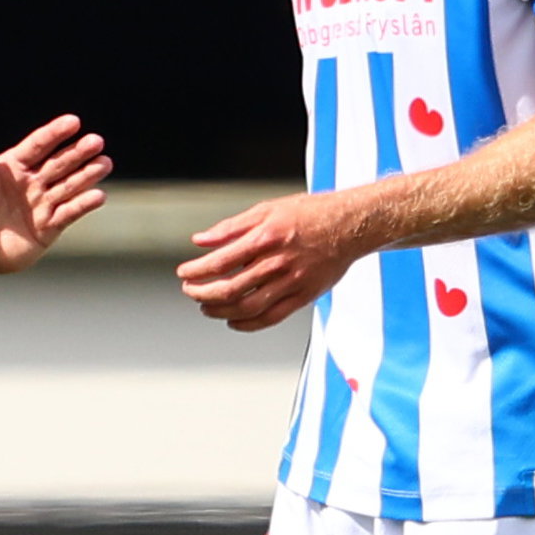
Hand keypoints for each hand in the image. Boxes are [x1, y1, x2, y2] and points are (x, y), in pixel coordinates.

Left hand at [0, 112, 110, 272]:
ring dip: (87, 175)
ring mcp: (42, 203)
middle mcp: (32, 181)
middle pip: (59, 163)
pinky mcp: (48, 227)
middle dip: (78, 152)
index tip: (73, 122)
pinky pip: (68, 214)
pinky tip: (98, 196)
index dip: (55, 133)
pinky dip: (82, 205)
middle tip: (96, 141)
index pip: (38, 145)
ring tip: (104, 163)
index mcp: (14, 165)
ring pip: (69, 185)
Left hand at [178, 190, 361, 329]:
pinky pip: (271, 318)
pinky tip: (232, 321)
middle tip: (190, 292)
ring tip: (206, 307)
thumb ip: (231, 227)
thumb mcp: (267, 210)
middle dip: (202, 294)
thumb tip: (200, 240)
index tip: (184, 274)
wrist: (350, 225)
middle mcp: (277, 263)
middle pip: (230, 289)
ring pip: (247, 307)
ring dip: (220, 311)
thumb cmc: (309, 214)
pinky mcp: (304, 297)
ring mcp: (291, 282)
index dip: (196, 271)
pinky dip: (247, 324)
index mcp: (265, 238)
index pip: (220, 262)